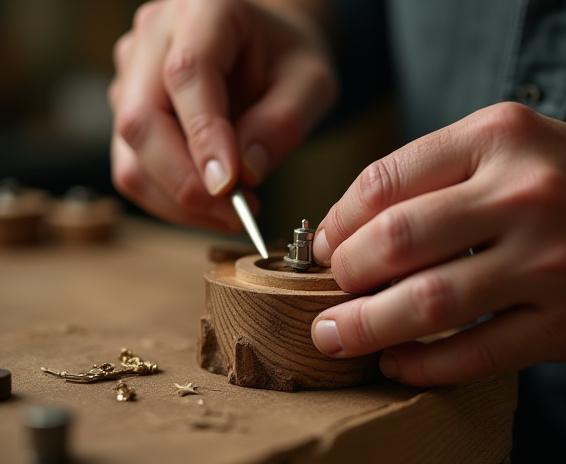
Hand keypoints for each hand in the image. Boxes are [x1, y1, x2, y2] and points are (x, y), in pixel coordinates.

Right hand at [110, 0, 335, 229]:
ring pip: (131, 154)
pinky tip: (211, 207)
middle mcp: (154, 36)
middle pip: (142, 119)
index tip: (231, 186)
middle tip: (236, 214)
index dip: (204, 135)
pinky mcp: (128, 110)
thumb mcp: (311, 84)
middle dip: (185, 181)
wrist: (265, 49)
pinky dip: (170, 200)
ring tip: (232, 213)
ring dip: (178, 200)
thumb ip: (282, 123)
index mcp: (204, 9)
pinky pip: (134, 168)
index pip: (188, 73)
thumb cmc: (289, 60)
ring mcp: (132, 74)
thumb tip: (243, 175)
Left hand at [311, 102, 565, 386]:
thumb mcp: (515, 149)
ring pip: (429, 302)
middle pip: (396, 239)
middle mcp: (526, 192)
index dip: (339, 218)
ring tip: (335, 337)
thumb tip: (351, 227)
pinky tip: (397, 363)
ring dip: (366, 326)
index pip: (386, 179)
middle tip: (332, 291)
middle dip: (345, 273)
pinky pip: (475, 354)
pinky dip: (423, 366)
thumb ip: (439, 177)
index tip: (325, 244)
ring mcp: (551, 261)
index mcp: (499, 137)